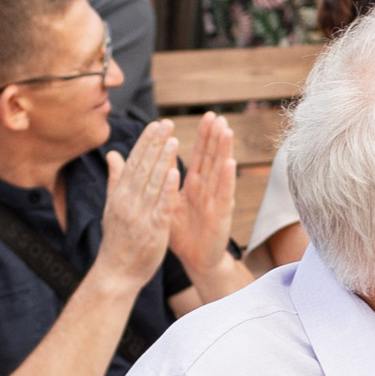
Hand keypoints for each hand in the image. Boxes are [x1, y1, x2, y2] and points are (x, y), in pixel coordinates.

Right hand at [94, 121, 182, 294]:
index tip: (156, 124)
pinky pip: (160, 206)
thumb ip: (116, 180)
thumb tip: (113, 155)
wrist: (116, 273)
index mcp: (120, 195)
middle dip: (155, 144)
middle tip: (166, 123)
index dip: (145, 143)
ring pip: (152, 182)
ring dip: (163, 160)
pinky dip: (167, 189)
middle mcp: (127, 201)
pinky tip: (175, 173)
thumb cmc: (118, 240)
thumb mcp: (114, 207)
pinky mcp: (152, 229)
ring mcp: (139, 215)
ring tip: (174, 139)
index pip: (134, 163)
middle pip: (142, 167)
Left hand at [166, 113, 237, 280]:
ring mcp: (216, 201)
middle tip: (217, 116)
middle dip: (214, 137)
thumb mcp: (165, 202)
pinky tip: (230, 164)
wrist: (195, 260)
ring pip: (220, 172)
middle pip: (211, 158)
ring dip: (224, 151)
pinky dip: (227, 179)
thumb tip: (144, 158)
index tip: (206, 116)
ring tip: (226, 131)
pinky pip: (224, 195)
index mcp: (193, 185)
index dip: (203, 136)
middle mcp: (207, 189)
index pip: (199, 155)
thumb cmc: (181, 232)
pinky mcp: (221, 216)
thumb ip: (159, 179)